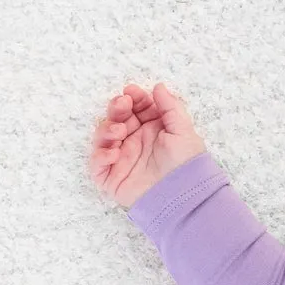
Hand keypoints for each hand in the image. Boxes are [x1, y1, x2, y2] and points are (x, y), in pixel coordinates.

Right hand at [88, 82, 207, 209]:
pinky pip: (97, 165)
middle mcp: (135, 142)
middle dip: (116, 108)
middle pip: (117, 118)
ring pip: (103, 137)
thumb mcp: (183, 131)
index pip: (136, 109)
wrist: (184, 197)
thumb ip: (171, 107)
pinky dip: (101, 156)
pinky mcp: (112, 178)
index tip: (132, 92)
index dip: (133, 99)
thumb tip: (158, 86)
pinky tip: (114, 152)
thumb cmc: (187, 165)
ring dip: (107, 129)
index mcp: (151, 130)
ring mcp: (122, 159)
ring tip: (120, 130)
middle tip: (122, 105)